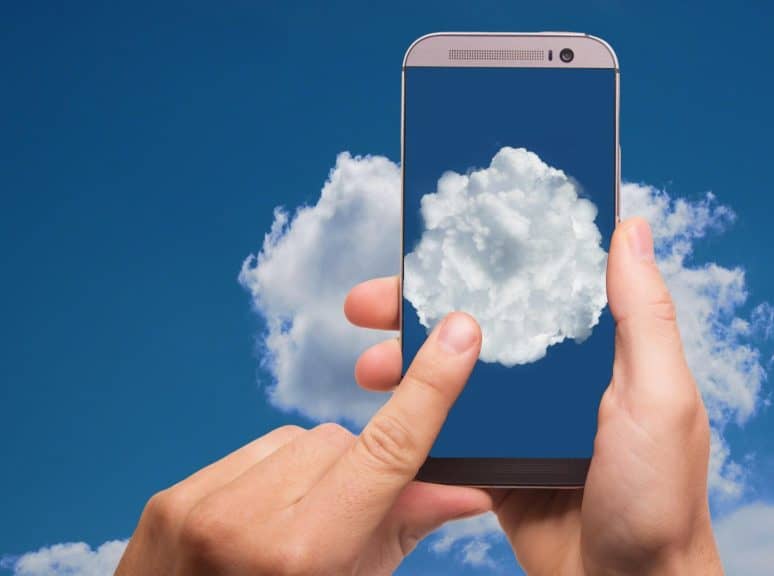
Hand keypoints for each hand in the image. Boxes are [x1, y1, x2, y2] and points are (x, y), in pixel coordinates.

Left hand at [116, 312, 490, 574]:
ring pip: (297, 439)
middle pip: (340, 442)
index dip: (429, 391)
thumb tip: (469, 489)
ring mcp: (200, 505)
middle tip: (346, 522)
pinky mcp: (173, 496)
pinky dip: (269, 476)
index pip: (385, 452)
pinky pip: (251, 452)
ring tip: (295, 526)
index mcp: (305, 555)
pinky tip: (260, 517)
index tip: (458, 336)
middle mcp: (245, 522)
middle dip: (356, 472)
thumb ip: (406, 527)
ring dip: (311, 470)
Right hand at [345, 217, 722, 574]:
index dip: (492, 255)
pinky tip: (384, 404)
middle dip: (426, 306)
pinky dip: (417, 414)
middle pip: (486, 324)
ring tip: (369, 361)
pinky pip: (450, 429)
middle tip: (372, 299)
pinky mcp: (498, 462)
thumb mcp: (660, 397)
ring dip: (409, 360)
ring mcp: (526, 421)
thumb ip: (643, 317)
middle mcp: (561, 378)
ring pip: (458, 373)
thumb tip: (630, 228)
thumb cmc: (659, 497)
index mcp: (602, 351)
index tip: (442, 235)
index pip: (541, 284)